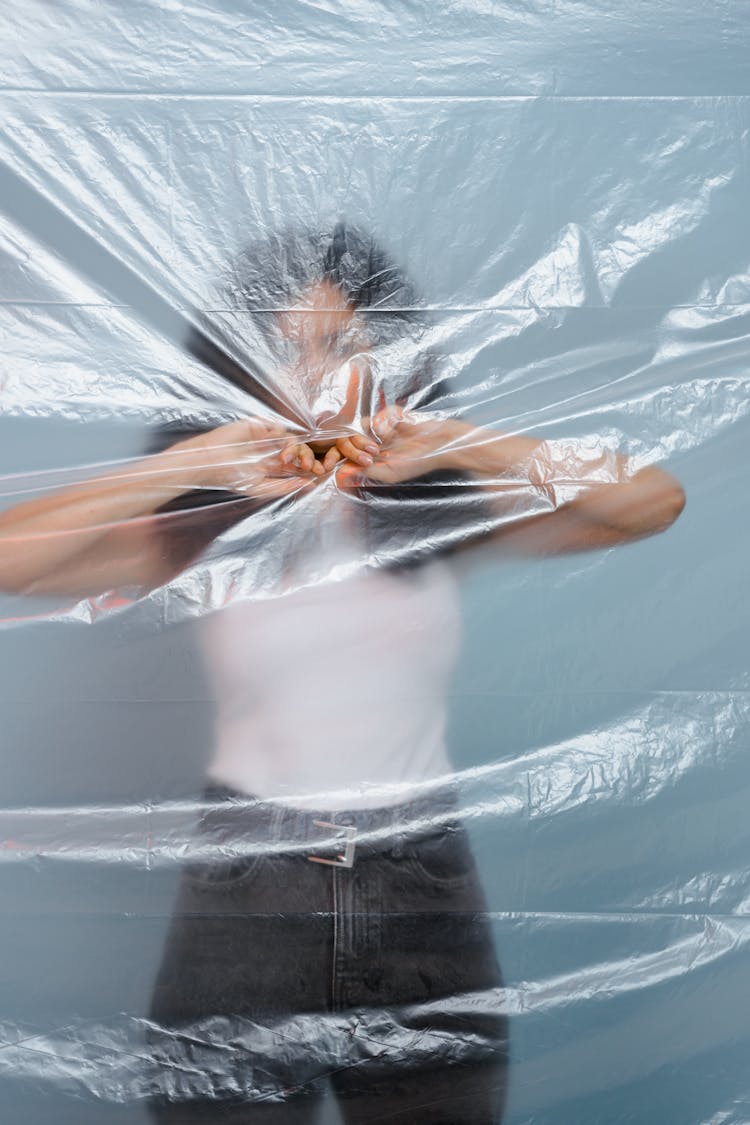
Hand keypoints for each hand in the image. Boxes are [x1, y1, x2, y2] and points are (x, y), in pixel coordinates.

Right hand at [168, 418, 314, 499]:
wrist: (210, 462)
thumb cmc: (231, 477)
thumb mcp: (259, 488)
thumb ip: (283, 487)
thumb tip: (308, 484)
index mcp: (273, 467)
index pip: (297, 466)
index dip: (309, 470)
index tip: (317, 475)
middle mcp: (272, 451)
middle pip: (299, 452)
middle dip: (307, 459)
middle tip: (310, 467)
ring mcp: (267, 438)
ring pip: (292, 440)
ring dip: (296, 450)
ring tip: (287, 460)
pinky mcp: (260, 427)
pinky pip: (280, 428)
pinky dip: (283, 437)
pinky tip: (277, 449)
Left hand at [338, 407, 459, 486]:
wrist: (443, 443)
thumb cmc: (419, 461)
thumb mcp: (390, 472)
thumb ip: (365, 472)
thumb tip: (340, 474)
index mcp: (373, 461)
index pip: (348, 453)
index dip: (348, 451)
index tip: (358, 455)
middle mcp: (377, 446)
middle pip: (353, 437)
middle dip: (362, 442)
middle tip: (377, 449)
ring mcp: (385, 431)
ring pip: (365, 424)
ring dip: (375, 428)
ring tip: (390, 435)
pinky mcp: (394, 418)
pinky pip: (381, 413)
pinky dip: (388, 416)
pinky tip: (401, 423)